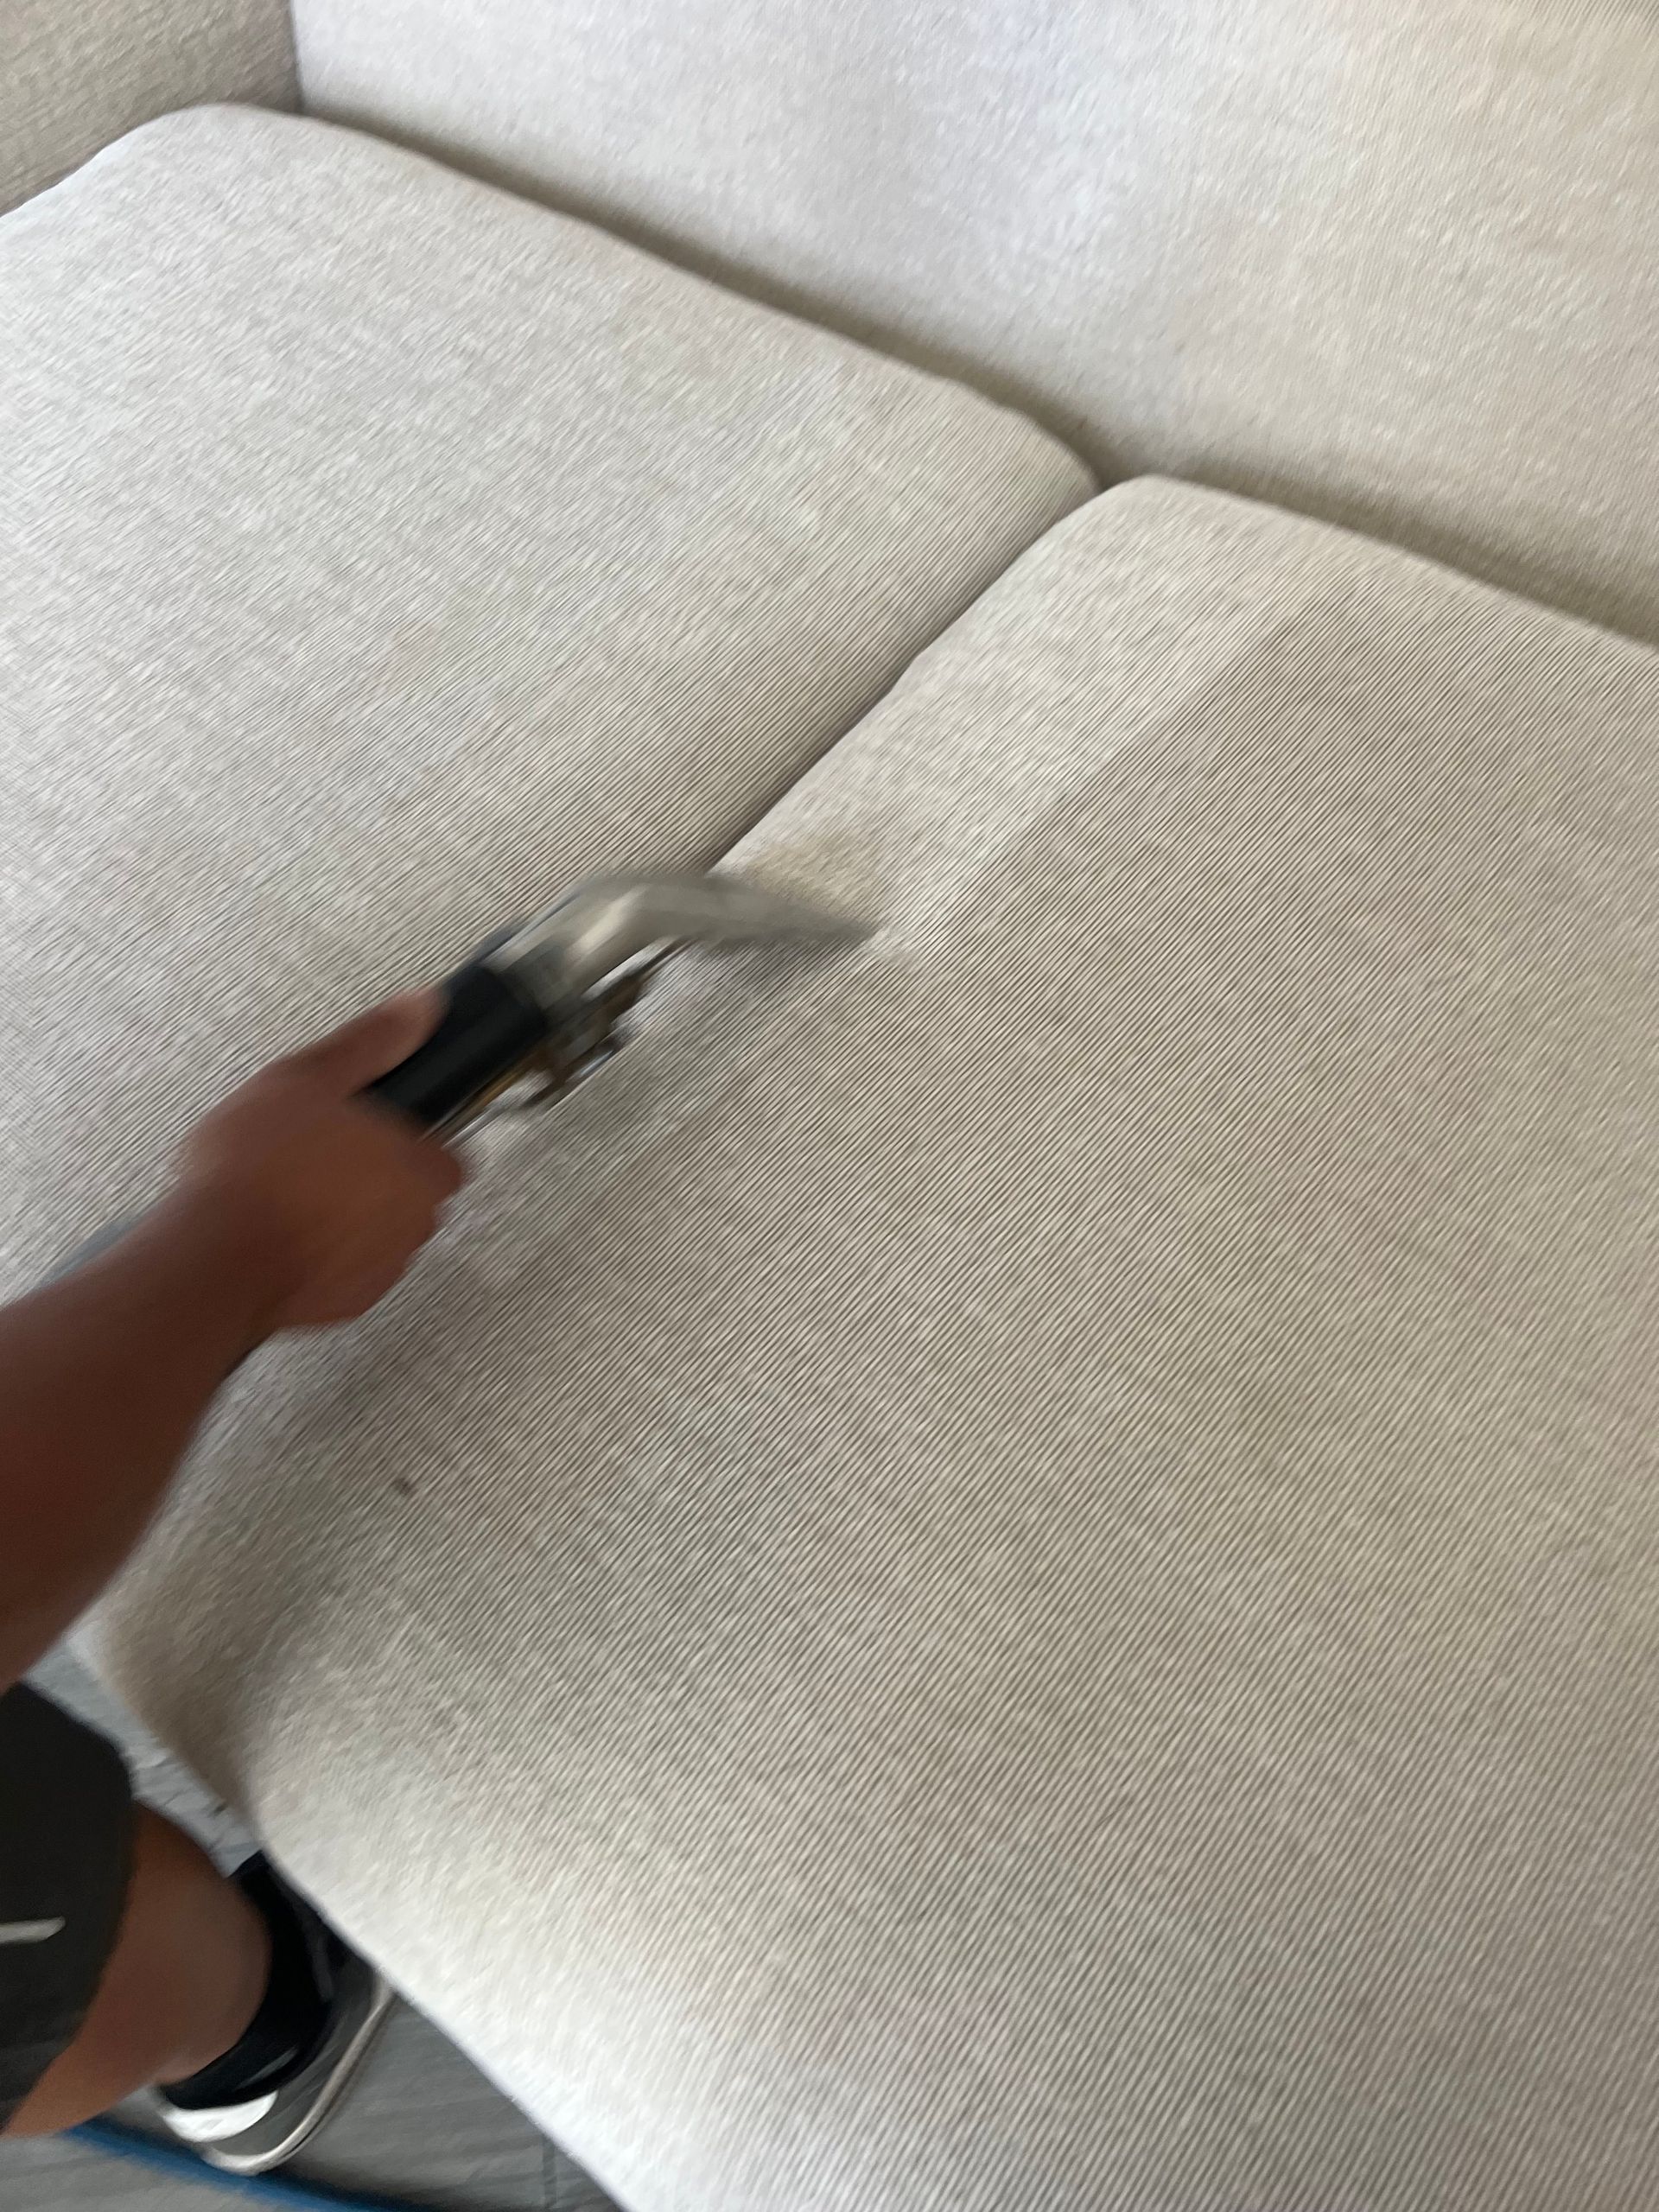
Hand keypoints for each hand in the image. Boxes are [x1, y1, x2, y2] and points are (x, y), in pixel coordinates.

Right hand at [170, 995, 464, 1334]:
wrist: (214, 1256)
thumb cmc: (259, 1167)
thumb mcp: (309, 1078)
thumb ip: (370, 1043)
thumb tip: (420, 1008)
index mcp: (419, 1169)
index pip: (448, 1157)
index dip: (412, 1144)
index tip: (371, 1135)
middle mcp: (414, 1225)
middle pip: (416, 1197)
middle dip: (378, 1180)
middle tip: (321, 1159)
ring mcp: (383, 1270)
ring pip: (383, 1236)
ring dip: (352, 1220)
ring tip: (294, 1196)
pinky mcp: (347, 1305)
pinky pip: (349, 1273)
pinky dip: (326, 1257)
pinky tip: (282, 1234)